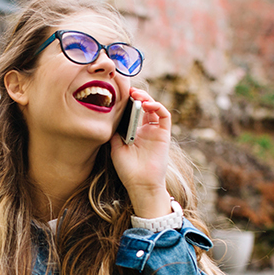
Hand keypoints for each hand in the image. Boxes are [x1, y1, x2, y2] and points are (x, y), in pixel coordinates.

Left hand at [110, 88, 172, 218]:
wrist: (140, 184)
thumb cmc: (127, 170)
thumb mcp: (115, 148)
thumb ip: (114, 133)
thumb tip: (109, 117)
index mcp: (134, 133)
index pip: (133, 112)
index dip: (128, 102)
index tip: (119, 94)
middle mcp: (146, 130)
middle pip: (144, 106)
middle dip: (137, 96)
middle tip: (128, 90)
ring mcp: (155, 132)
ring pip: (154, 108)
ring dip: (146, 98)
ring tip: (136, 95)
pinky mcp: (164, 134)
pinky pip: (164, 116)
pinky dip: (157, 107)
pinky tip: (147, 105)